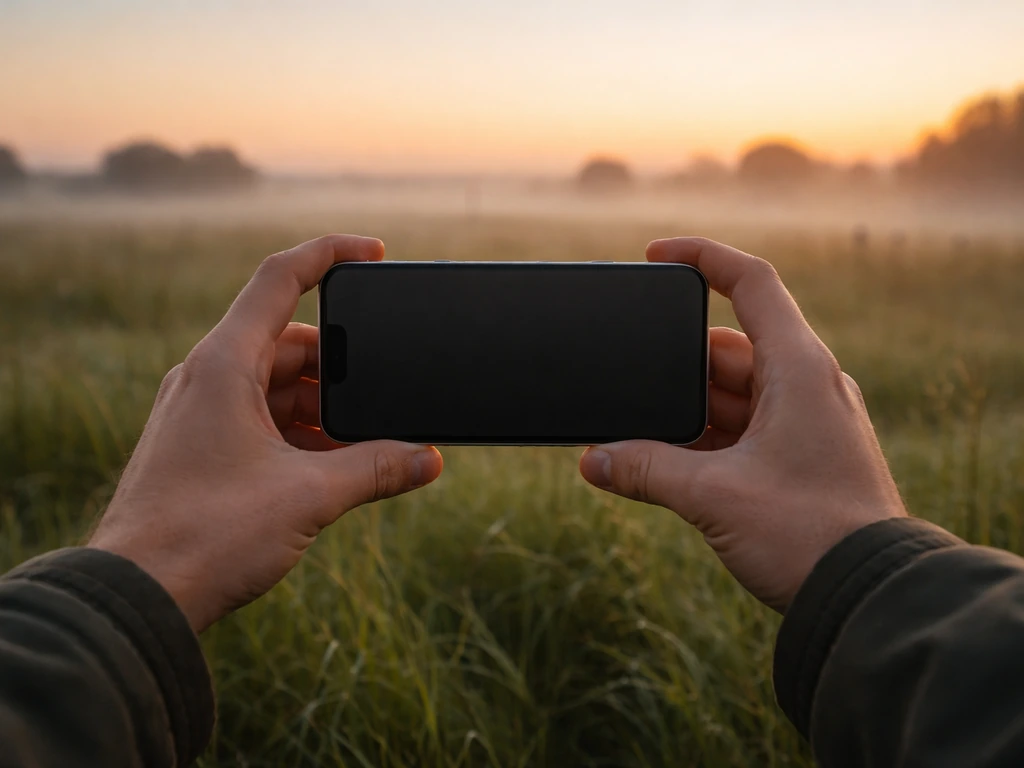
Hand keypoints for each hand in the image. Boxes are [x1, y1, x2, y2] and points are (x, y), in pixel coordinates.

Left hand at [89, 235, 442, 632]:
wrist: (137, 597)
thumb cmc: (206, 536)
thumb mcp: (309, 496)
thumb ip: (377, 469)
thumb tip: (430, 460)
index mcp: (223, 364)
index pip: (280, 278)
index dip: (331, 254)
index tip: (375, 254)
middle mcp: (206, 378)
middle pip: (289, 342)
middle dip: (342, 368)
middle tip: (382, 403)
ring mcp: (200, 413)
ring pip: (276, 386)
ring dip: (323, 409)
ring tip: (361, 447)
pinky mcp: (200, 447)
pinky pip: (260, 419)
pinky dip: (299, 433)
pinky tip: (328, 468)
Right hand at [579, 237, 905, 611]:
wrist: (868, 596)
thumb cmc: (810, 534)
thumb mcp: (713, 495)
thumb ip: (645, 470)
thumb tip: (592, 460)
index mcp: (799, 368)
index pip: (752, 282)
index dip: (702, 257)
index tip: (654, 256)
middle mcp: (807, 384)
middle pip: (727, 349)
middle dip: (675, 371)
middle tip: (633, 399)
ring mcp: (807, 421)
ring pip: (732, 395)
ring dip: (687, 415)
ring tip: (646, 448)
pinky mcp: (802, 456)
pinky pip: (744, 429)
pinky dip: (706, 441)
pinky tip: (671, 468)